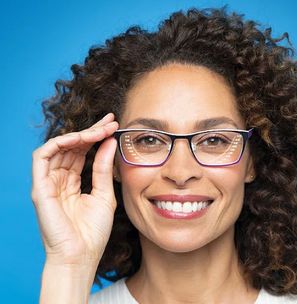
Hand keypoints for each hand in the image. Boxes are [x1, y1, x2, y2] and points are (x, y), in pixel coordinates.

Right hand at [31, 113, 118, 265]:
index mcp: (72, 182)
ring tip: (100, 129)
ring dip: (79, 135)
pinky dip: (59, 143)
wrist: (81, 256)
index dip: (96, 137)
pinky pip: (42, 157)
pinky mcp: (40, 187)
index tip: (114, 126)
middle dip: (91, 131)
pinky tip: (79, 138)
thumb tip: (109, 142)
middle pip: (72, 147)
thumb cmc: (93, 231)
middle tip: (110, 121)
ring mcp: (48, 183)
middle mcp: (59, 180)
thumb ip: (103, 168)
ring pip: (58, 148)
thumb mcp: (104, 194)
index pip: (82, 152)